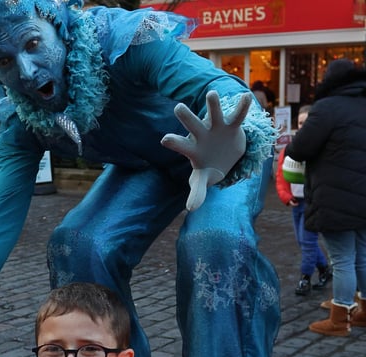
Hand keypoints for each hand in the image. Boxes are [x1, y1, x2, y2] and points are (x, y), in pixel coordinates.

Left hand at [161, 90, 250, 210]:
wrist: (224, 153)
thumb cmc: (209, 165)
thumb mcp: (203, 178)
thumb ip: (197, 191)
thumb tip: (191, 209)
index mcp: (192, 148)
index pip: (180, 145)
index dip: (173, 142)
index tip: (164, 139)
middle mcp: (202, 134)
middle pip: (192, 125)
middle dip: (186, 117)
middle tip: (178, 108)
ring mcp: (216, 127)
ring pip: (213, 113)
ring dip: (212, 105)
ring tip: (211, 93)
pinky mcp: (232, 125)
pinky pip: (238, 115)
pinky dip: (242, 107)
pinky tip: (246, 96)